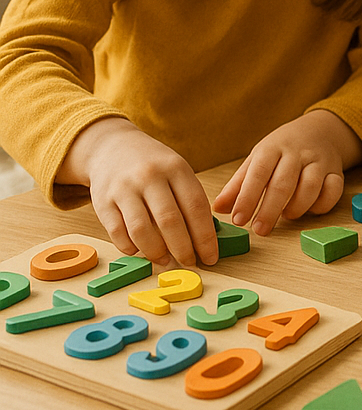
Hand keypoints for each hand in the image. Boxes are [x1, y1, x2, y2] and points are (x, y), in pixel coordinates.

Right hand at [60, 118, 217, 266]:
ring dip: (156, 252)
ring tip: (166, 261)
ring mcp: (124, 188)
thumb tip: (204, 240)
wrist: (113, 146)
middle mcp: (150, 176)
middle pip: (170, 221)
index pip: (196, 207)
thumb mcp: (178, 171)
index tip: (211, 257)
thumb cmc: (154, 165)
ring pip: (142, 230)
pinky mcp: (102, 201)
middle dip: (183, 249)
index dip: (205, 237)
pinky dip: (131, 248)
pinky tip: (140, 252)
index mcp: (176, 168)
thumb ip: (190, 199)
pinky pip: (117, 232)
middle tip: (190, 263)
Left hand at [212, 110, 361, 234]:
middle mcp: (297, 153)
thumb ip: (238, 185)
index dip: (247, 197)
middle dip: (270, 210)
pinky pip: (333, 190)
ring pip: (311, 186)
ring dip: (297, 207)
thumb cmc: (282, 149)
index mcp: (272, 148)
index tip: (238, 219)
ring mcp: (319, 161)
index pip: (258, 173)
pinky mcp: (337, 171)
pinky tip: (310, 210)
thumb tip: (218, 209)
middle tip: (260, 230)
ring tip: (286, 216)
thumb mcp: (257, 160)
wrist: (320, 130)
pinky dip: (322, 205)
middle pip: (283, 183)